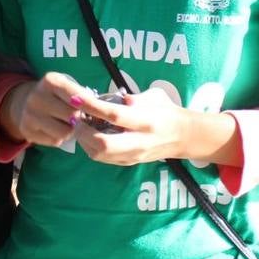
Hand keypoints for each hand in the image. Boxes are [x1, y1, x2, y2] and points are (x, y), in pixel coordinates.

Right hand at [1, 72, 91, 147]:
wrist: (25, 102)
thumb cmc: (56, 95)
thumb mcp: (67, 87)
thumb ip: (82, 96)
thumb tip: (100, 111)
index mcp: (51, 81)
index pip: (78, 97)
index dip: (93, 107)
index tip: (105, 115)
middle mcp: (37, 96)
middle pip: (72, 116)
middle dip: (81, 120)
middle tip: (82, 119)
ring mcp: (29, 114)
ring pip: (64, 132)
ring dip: (71, 132)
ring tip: (69, 125)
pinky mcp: (27, 130)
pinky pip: (54, 141)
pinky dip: (60, 138)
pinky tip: (56, 130)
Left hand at [74, 88, 231, 166]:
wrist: (183, 136)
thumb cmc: (166, 111)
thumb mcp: (154, 96)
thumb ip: (132, 97)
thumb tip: (109, 97)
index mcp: (146, 121)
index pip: (114, 115)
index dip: (91, 106)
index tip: (76, 98)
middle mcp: (139, 141)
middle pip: (102, 143)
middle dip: (83, 131)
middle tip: (76, 117)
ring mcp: (133, 156)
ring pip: (99, 154)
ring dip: (83, 140)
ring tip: (80, 125)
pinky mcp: (128, 163)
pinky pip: (102, 158)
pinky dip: (90, 147)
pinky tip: (89, 135)